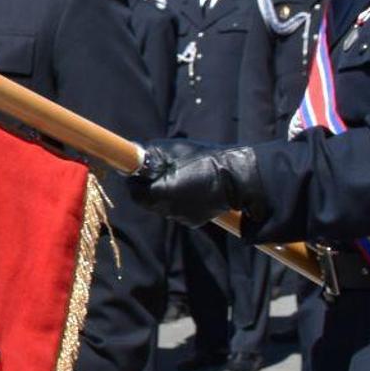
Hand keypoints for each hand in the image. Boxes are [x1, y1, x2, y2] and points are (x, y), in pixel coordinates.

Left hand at [128, 139, 264, 226]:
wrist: (236, 177)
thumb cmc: (202, 159)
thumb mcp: (169, 149)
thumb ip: (147, 155)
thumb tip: (133, 157)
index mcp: (158, 194)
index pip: (134, 192)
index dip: (134, 180)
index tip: (139, 170)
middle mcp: (167, 210)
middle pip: (147, 201)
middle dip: (148, 186)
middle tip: (157, 172)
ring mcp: (181, 218)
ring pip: (162, 205)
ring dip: (163, 193)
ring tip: (179, 176)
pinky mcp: (194, 220)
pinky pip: (178, 209)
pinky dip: (179, 199)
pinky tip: (191, 186)